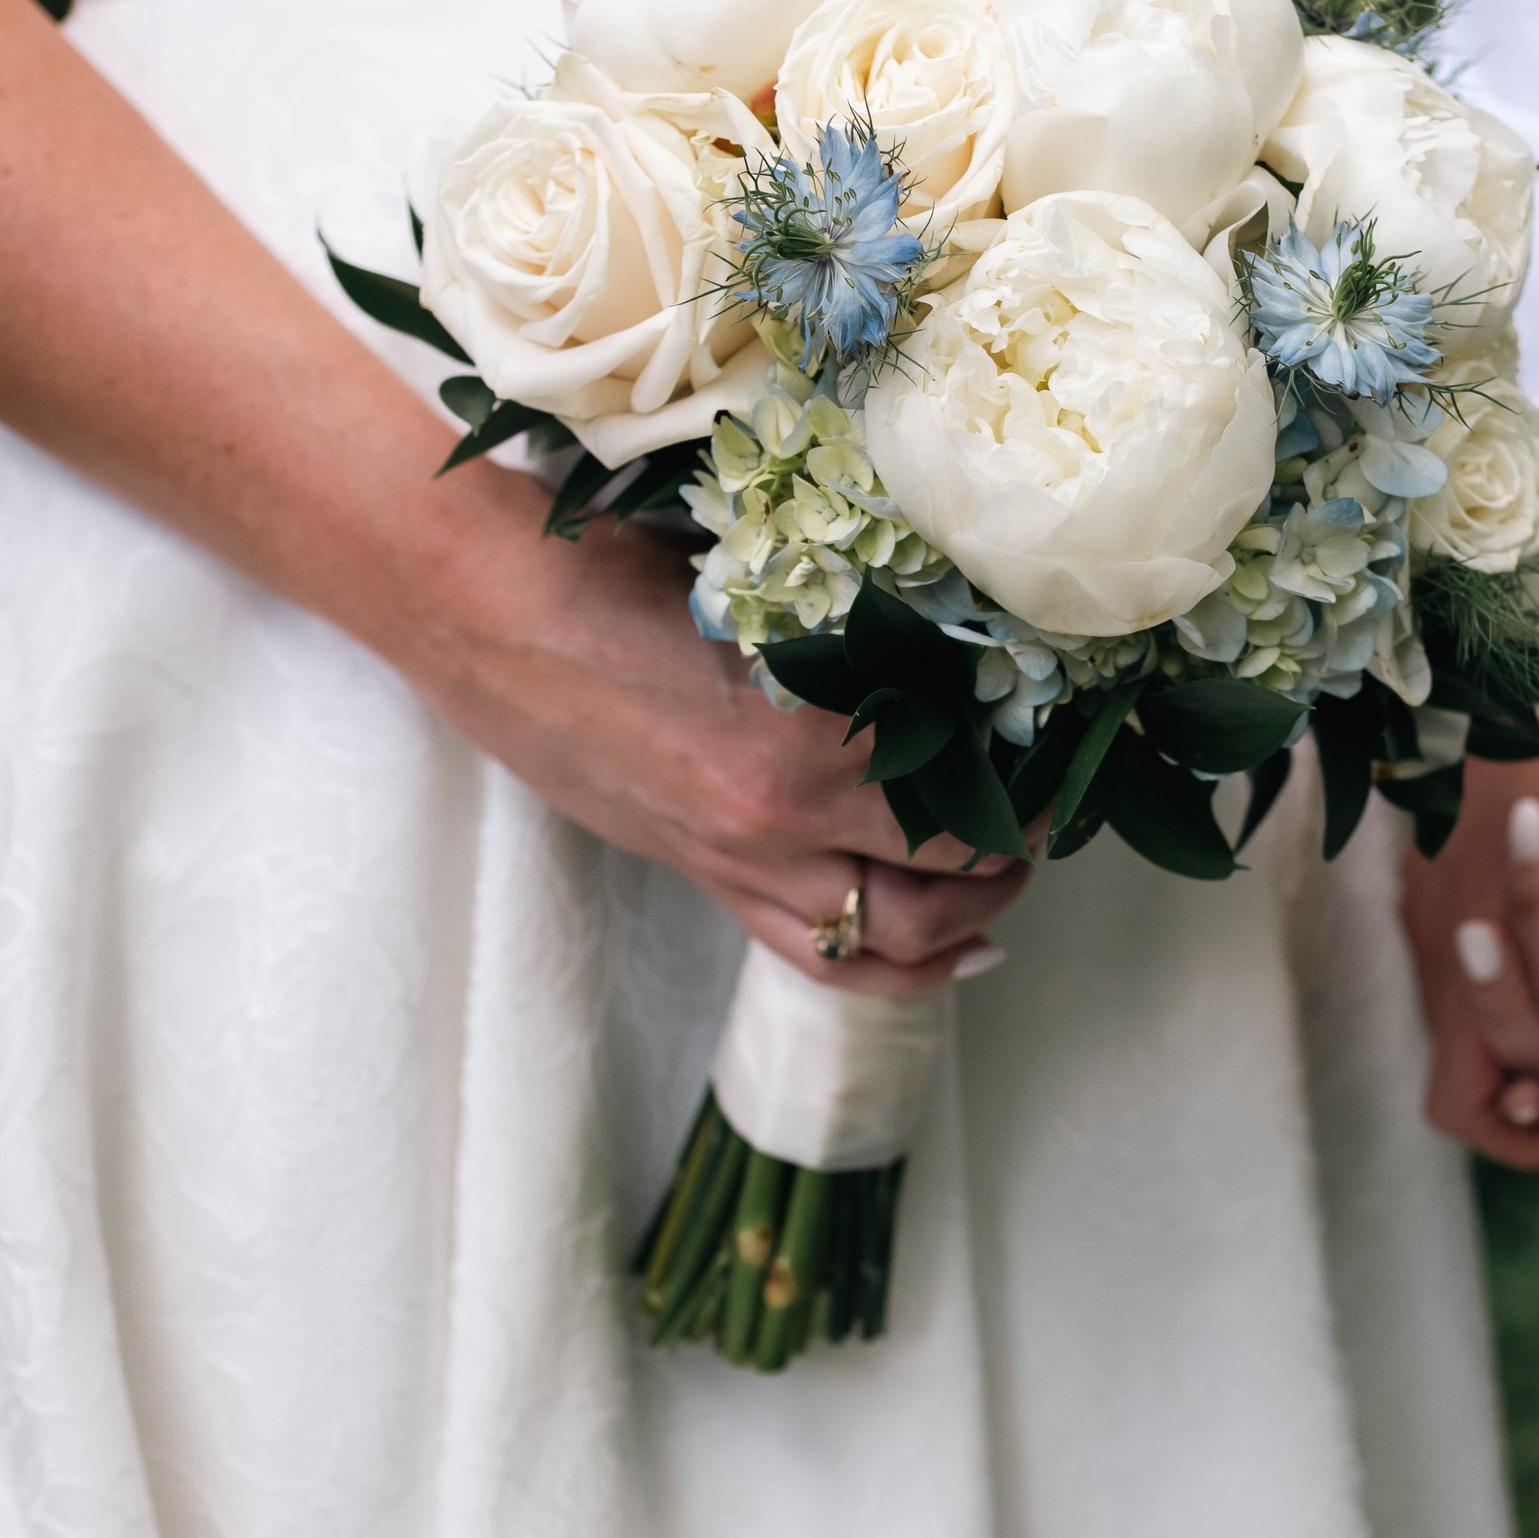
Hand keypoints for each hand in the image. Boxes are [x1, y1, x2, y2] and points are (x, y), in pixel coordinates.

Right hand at [412, 483, 1029, 998]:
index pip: (962, 772)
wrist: (476, 612)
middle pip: (945, 869)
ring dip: (967, 921)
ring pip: (892, 940)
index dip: (1029, 765)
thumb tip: (958, 642)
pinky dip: (898, 966)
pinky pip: (822, 956)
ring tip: (1003, 884)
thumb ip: (851, 632)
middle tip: (1046, 810)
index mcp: (803, 729)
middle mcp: (781, 817)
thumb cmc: (605, 571)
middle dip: (1014, 850)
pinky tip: (950, 951)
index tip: (1063, 739)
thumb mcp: (757, 584)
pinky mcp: (705, 878)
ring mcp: (741, 861)